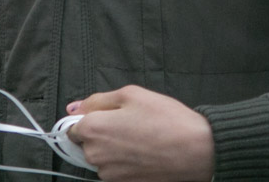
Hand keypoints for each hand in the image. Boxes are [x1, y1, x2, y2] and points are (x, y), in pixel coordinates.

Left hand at [65, 85, 214, 181]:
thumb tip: (74, 108)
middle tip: (129, 124)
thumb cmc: (165, 119)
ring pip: (101, 158)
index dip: (87, 119)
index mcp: (93, 129)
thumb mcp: (131, 94)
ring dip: (113, 149)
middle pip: (86, 144)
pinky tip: (144, 152)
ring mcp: (109, 174)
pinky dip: (124, 162)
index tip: (104, 116)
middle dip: (101, 134)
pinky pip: (115, 170)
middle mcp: (95, 155)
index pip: (72, 127)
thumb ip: (97, 101)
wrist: (196, 151)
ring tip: (140, 138)